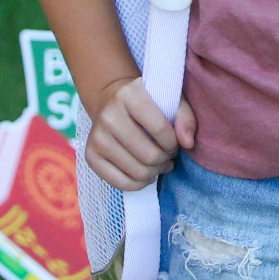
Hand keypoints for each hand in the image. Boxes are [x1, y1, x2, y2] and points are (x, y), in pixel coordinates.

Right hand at [82, 77, 195, 193]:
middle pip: (149, 155)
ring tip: (159, 164)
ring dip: (154, 173)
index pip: (159, 128)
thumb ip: (185, 118)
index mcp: (129, 95)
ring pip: (136, 171)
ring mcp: (97, 137)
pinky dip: (138, 184)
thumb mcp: (170, 100)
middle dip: (165, 159)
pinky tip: (145, 175)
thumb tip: (188, 143)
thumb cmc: (147, 103)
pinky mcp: (90, 155)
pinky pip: (119, 183)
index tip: (174, 142)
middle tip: (167, 155)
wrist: (110, 101)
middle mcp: (109, 115)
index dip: (173, 142)